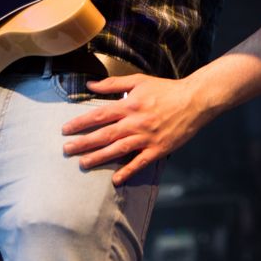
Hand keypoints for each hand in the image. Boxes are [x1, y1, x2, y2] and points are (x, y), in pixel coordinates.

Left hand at [62, 74, 210, 184]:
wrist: (194, 100)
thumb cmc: (166, 90)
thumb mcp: (139, 81)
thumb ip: (113, 84)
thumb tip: (91, 85)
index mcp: (129, 105)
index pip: (99, 115)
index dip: (80, 123)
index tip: (66, 130)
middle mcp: (135, 122)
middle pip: (104, 134)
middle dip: (83, 143)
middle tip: (66, 150)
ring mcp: (147, 137)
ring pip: (118, 149)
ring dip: (99, 157)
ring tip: (83, 164)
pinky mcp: (158, 149)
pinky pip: (140, 162)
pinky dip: (128, 172)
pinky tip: (116, 180)